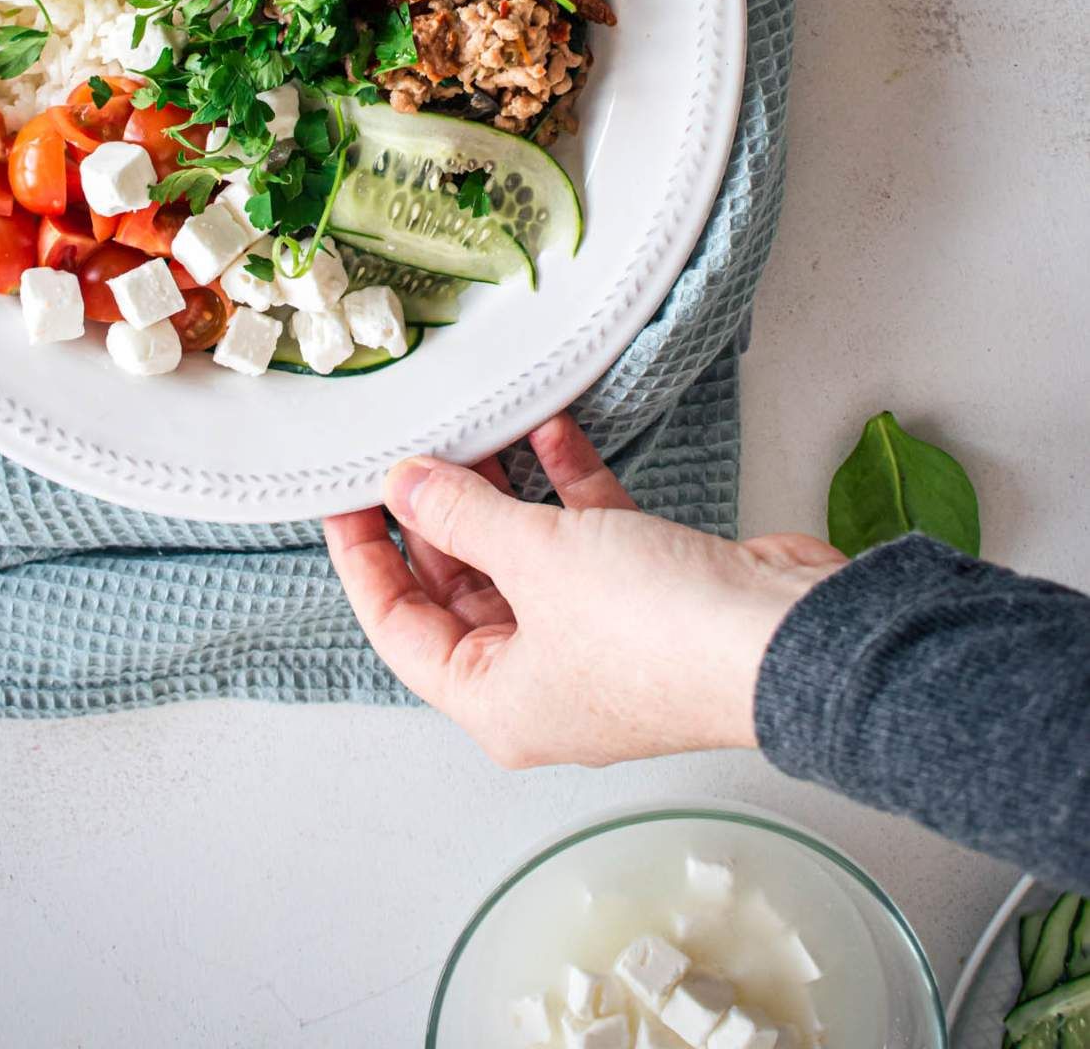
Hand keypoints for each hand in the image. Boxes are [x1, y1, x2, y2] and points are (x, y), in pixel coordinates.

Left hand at [324, 414, 844, 768]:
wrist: (785, 640)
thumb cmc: (663, 636)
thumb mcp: (534, 559)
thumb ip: (462, 513)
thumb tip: (404, 483)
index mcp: (496, 703)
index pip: (399, 629)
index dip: (365, 560)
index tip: (345, 499)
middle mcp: (543, 680)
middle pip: (460, 590)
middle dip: (439, 515)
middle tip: (412, 450)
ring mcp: (597, 639)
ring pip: (525, 558)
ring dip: (503, 492)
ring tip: (476, 428)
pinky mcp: (648, 596)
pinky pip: (586, 535)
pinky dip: (567, 486)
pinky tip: (552, 432)